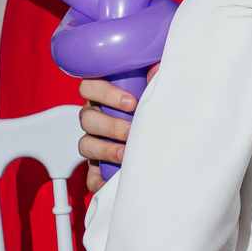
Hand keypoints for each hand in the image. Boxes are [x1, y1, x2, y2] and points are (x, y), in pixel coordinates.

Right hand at [77, 66, 156, 192]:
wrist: (165, 144)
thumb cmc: (155, 111)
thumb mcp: (153, 94)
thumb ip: (154, 79)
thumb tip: (157, 69)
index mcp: (104, 97)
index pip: (88, 86)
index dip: (104, 93)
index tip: (131, 102)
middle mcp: (95, 118)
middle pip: (86, 117)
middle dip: (110, 124)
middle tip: (131, 130)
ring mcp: (94, 142)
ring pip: (85, 144)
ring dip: (105, 149)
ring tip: (126, 153)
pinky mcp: (97, 168)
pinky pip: (90, 176)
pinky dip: (98, 180)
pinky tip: (111, 181)